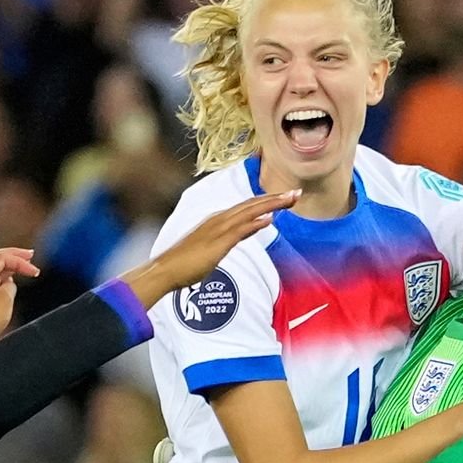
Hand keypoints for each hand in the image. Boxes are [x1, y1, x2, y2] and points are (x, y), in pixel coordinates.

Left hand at [0, 247, 41, 354]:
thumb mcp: (5, 299)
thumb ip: (11, 286)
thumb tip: (9, 284)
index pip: (4, 257)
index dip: (21, 261)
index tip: (35, 271)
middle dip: (13, 255)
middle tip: (29, 255)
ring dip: (7, 265)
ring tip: (21, 267)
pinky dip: (1, 277)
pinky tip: (8, 283)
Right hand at [119, 190, 296, 308]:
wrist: (166, 270)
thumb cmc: (186, 263)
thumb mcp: (214, 247)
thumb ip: (233, 236)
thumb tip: (251, 228)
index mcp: (218, 220)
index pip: (247, 207)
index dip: (267, 201)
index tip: (285, 198)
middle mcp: (219, 219)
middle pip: (252, 204)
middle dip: (275, 198)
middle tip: (297, 192)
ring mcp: (218, 229)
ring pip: (249, 211)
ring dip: (271, 204)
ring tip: (291, 198)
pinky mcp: (217, 242)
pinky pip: (240, 229)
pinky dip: (255, 222)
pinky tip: (270, 219)